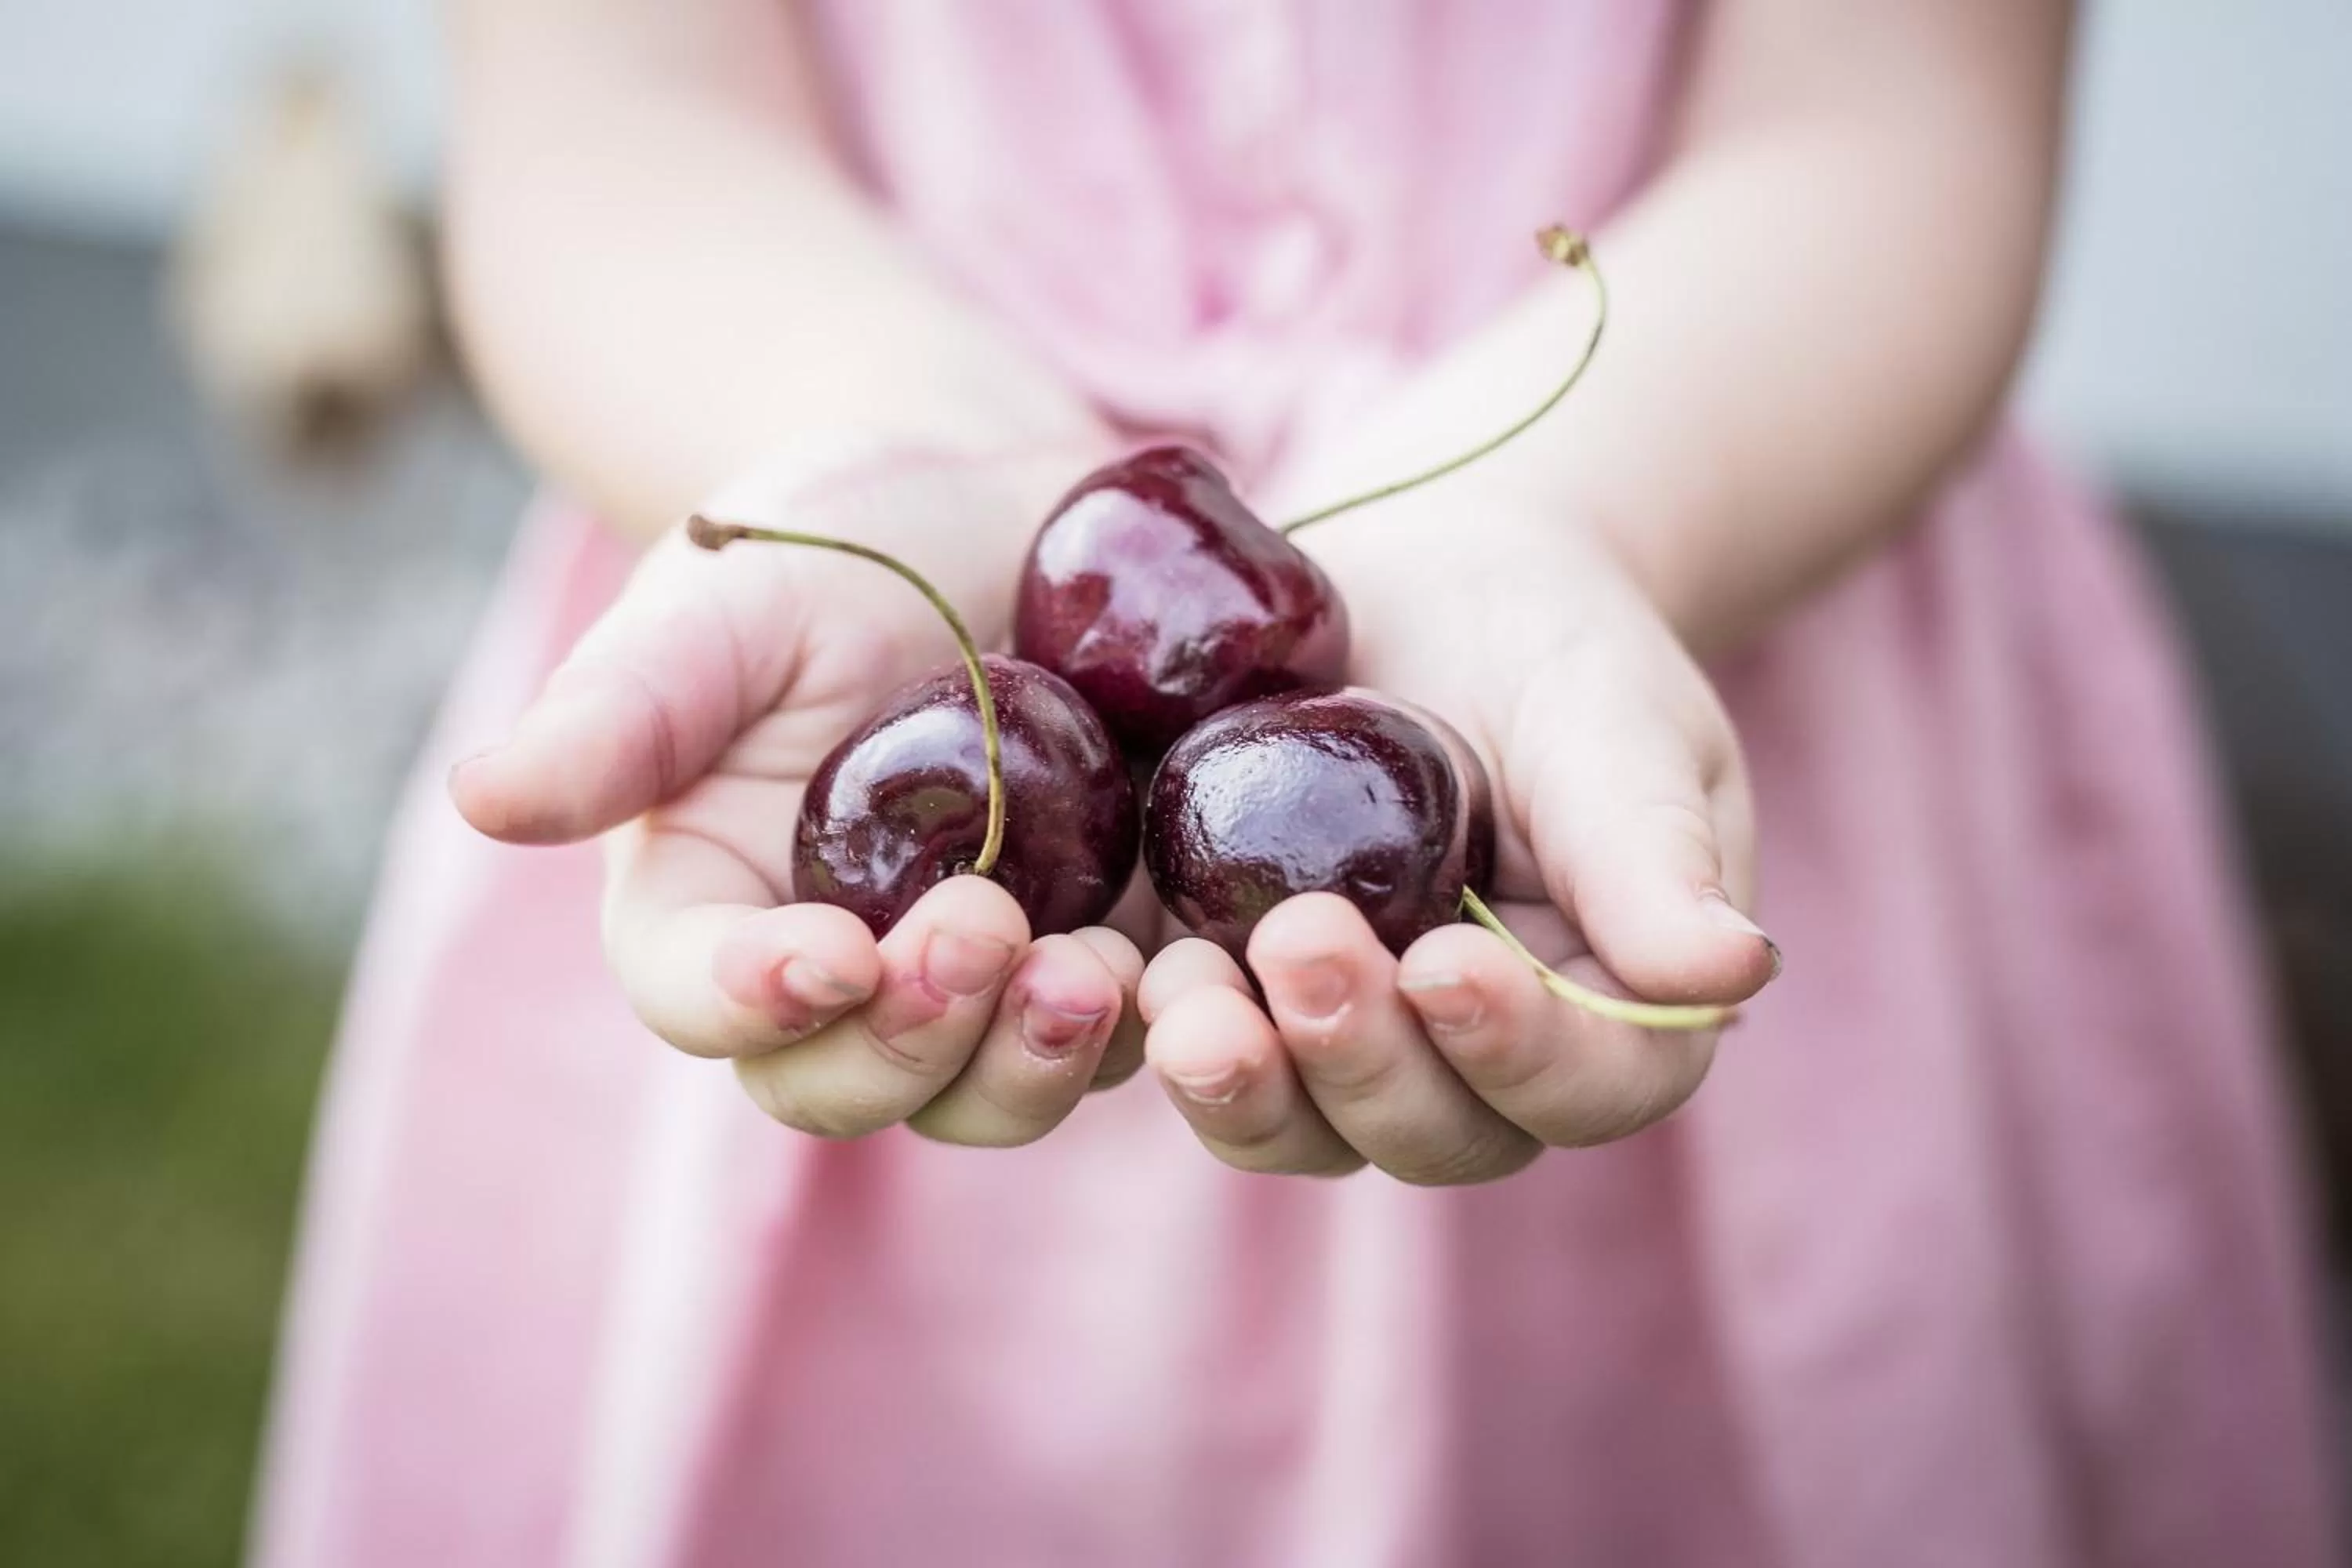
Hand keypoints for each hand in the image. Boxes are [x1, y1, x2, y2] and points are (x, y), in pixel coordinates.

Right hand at [450, 442, 1148, 1145]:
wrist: (1002, 503)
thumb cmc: (836, 542)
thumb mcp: (727, 600)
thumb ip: (624, 706)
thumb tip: (480, 797)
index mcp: (714, 903)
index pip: (701, 997)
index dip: (751, 1001)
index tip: (824, 952)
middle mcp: (837, 971)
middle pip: (846, 1084)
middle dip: (910, 1044)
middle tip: (984, 937)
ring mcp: (979, 976)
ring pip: (990, 1091)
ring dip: (1037, 1059)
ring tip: (1100, 970)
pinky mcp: (1104, 945)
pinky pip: (1128, 1036)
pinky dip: (1159, 1026)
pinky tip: (1205, 965)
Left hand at [1135, 495, 1778, 1183]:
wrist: (1427, 580)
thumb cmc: (1555, 646)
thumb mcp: (1617, 723)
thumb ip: (1652, 850)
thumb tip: (1736, 973)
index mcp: (1614, 1009)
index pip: (1592, 1083)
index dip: (1520, 1051)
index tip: (1448, 963)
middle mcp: (1484, 1059)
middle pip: (1437, 1129)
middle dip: (1364, 1059)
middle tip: (1300, 946)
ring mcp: (1357, 1042)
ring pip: (1309, 1127)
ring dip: (1248, 1079)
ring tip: (1186, 992)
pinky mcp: (1246, 999)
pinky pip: (1206, 1059)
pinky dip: (1161, 1035)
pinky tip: (1118, 971)